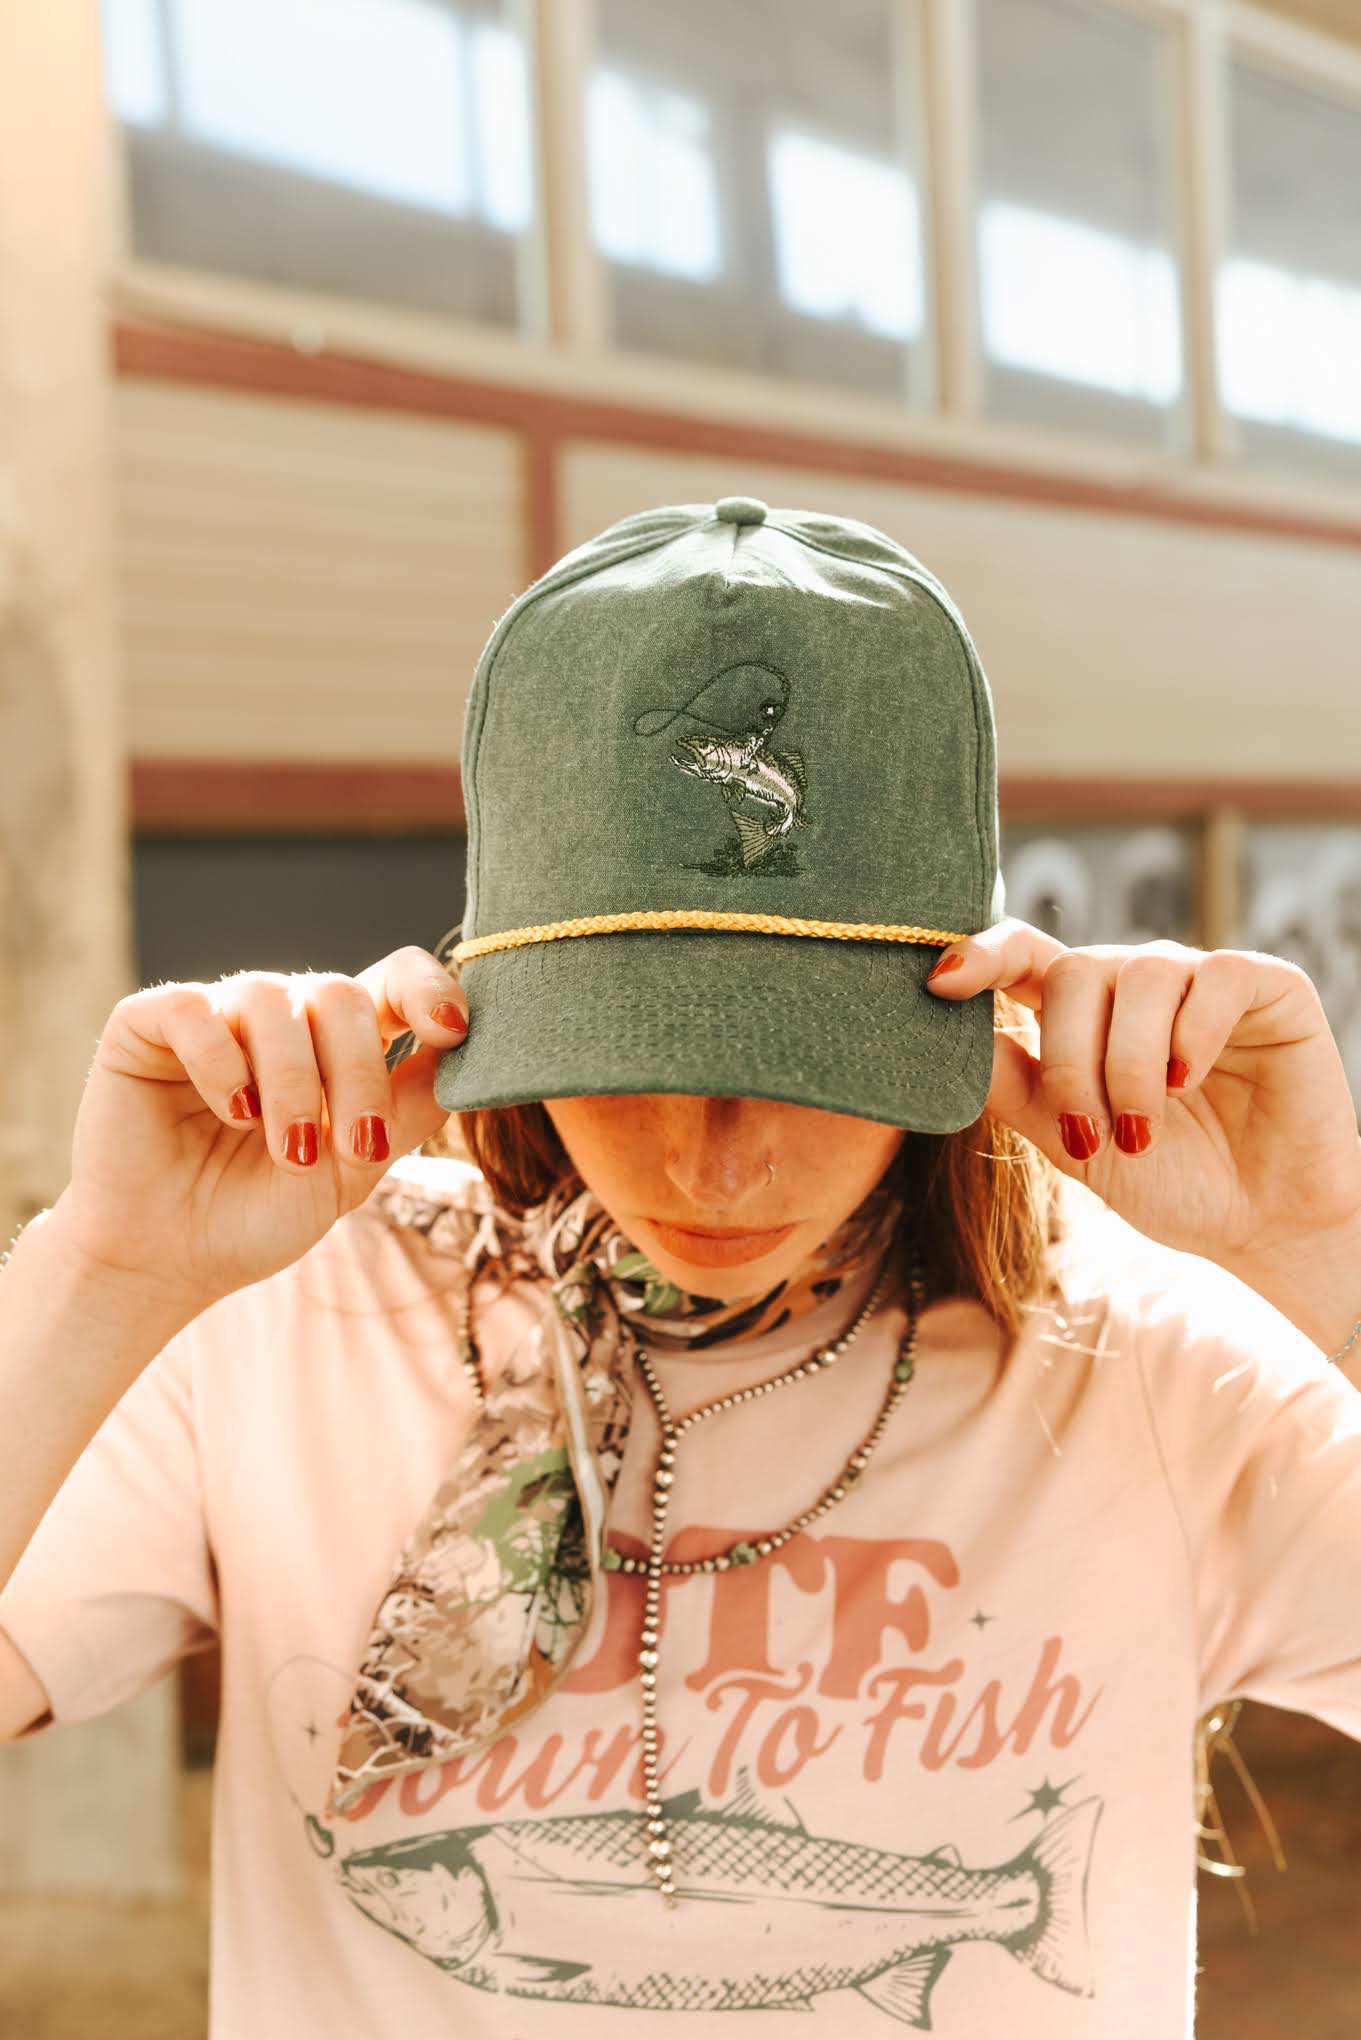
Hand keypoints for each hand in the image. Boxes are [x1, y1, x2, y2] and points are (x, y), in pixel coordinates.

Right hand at [53, 949, 468, 1312]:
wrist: (168, 1262)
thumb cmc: (258, 1214)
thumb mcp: (353, 1168)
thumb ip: (407, 1109)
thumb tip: (465, 1055)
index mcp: (335, 1042)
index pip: (391, 980)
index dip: (427, 989)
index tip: (452, 1029)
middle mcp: (280, 1015)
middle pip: (340, 994)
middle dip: (357, 1074)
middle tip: (354, 1150)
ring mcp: (214, 1013)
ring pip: (272, 1001)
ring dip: (293, 1083)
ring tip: (289, 1152)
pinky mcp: (147, 1024)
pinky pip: (194, 1011)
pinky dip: (221, 1062)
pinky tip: (233, 1112)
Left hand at [924, 918, 1360, 1269]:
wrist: (1260, 1226)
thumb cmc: (1166, 1180)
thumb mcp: (1067, 1141)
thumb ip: (1010, 1085)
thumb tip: (942, 1034)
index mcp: (1083, 1013)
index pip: (1024, 955)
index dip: (983, 955)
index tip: (940, 983)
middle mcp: (1136, 983)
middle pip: (1073, 972)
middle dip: (1070, 1062)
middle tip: (1089, 1135)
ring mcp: (1200, 978)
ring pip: (1138, 975)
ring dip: (1128, 1065)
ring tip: (1143, 1130)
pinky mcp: (1266, 985)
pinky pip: (1211, 978)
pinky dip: (1190, 1035)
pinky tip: (1190, 1081)